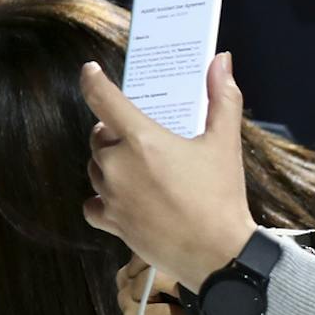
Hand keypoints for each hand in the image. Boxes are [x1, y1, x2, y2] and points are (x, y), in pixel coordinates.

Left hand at [80, 53, 257, 292]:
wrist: (218, 254)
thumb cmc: (221, 197)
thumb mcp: (225, 143)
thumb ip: (222, 97)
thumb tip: (222, 60)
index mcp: (142, 139)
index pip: (103, 99)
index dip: (92, 81)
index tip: (89, 72)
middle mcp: (118, 165)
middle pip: (99, 136)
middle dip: (113, 131)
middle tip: (140, 137)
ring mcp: (111, 196)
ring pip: (95, 168)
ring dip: (108, 162)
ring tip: (137, 168)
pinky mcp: (112, 223)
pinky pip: (92, 204)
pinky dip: (101, 198)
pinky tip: (122, 198)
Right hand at [118, 257, 207, 314]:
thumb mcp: (185, 292)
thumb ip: (183, 270)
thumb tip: (208, 250)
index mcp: (135, 271)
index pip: (150, 246)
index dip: (175, 252)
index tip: (201, 264)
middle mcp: (125, 283)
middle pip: (152, 261)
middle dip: (181, 271)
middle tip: (205, 286)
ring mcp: (126, 302)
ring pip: (154, 282)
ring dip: (185, 294)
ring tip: (203, 306)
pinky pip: (162, 312)